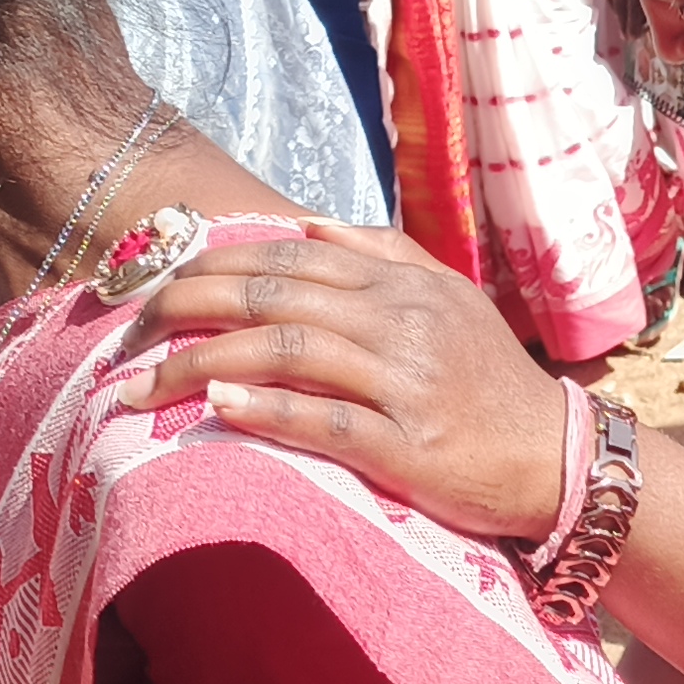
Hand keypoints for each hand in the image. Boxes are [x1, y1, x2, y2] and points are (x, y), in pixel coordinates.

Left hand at [111, 223, 570, 540]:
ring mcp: (405, 382)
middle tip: (129, 332)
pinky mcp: (408, 447)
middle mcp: (400, 321)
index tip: (154, 287)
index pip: (289, 257)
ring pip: (287, 351)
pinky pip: (325, 422)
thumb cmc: (491, 380)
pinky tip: (219, 408)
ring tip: (142, 387)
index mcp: (402, 283)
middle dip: (188, 307)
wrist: (555, 456)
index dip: (213, 264)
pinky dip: (268, 411)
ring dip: (203, 364)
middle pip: (274, 295)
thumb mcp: (449, 299)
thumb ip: (383, 255)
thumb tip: (309, 227)